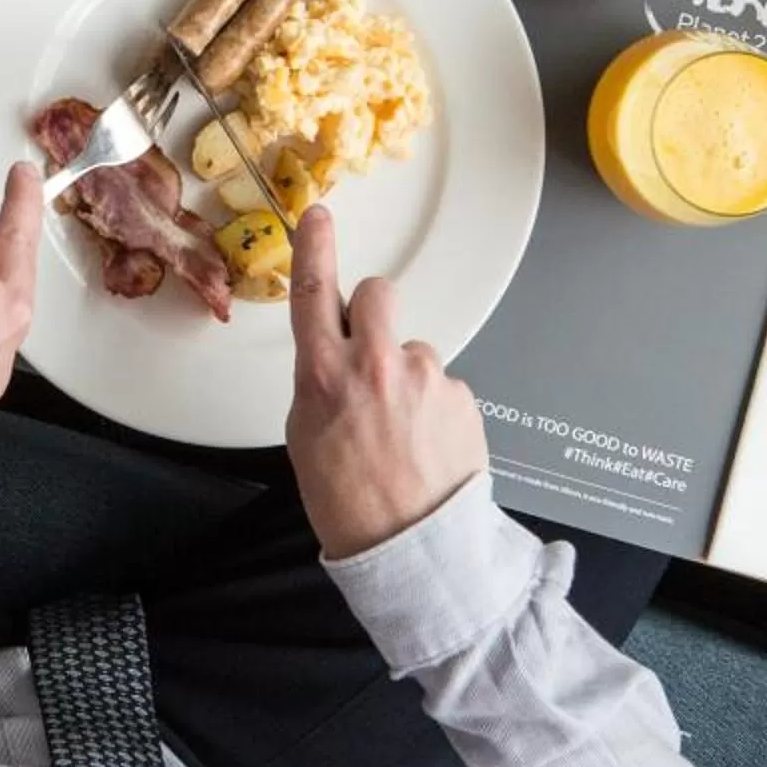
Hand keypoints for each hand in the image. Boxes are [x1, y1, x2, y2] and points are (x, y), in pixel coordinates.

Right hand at [286, 204, 489, 559]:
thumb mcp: (305, 437)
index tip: (318, 216)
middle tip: (372, 354)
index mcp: (325, 375)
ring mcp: (425, 378)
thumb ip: (319, 384)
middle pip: (378, 294)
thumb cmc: (348, 504)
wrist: (412, 550)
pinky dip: (436, 409)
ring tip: (405, 433)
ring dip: (409, 377)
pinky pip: (443, 385)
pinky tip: (428, 446)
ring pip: (415, 349)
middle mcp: (375, 365)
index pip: (314, 291)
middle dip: (374, 311)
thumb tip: (334, 361)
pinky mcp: (462, 397)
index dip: (315, 246)